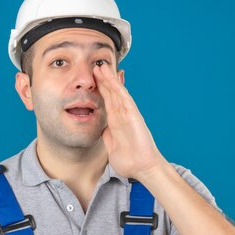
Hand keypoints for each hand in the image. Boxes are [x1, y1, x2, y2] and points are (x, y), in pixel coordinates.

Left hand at [93, 65, 165, 179]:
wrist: (142, 168)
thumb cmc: (130, 161)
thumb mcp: (111, 146)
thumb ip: (106, 136)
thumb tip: (101, 129)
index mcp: (115, 123)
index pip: (106, 102)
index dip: (99, 90)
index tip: (92, 80)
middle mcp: (121, 116)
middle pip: (111, 94)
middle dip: (103, 80)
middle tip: (96, 66)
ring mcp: (128, 115)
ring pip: (117, 93)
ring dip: (109, 79)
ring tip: (102, 67)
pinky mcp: (134, 116)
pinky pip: (125, 99)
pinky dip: (119, 88)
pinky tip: (113, 78)